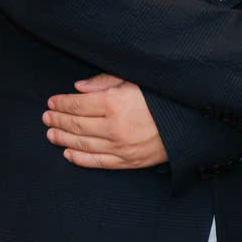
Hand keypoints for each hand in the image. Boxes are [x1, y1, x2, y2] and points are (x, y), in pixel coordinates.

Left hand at [44, 74, 164, 169]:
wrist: (194, 123)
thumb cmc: (166, 97)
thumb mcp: (138, 79)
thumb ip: (106, 82)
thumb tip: (78, 87)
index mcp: (115, 102)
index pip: (77, 104)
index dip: (61, 102)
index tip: (51, 101)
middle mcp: (114, 127)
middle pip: (76, 124)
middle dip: (57, 120)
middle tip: (46, 117)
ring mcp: (121, 146)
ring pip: (82, 144)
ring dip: (63, 139)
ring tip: (51, 134)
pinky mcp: (130, 161)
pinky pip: (98, 162)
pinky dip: (80, 159)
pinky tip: (68, 154)